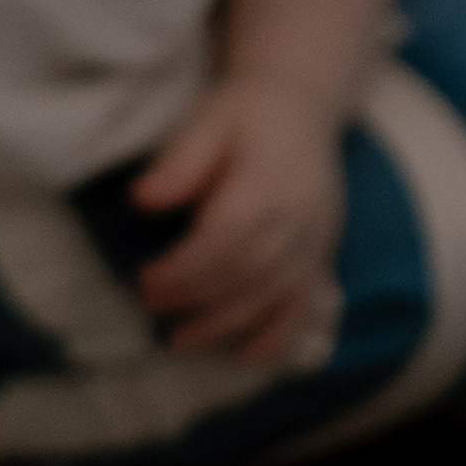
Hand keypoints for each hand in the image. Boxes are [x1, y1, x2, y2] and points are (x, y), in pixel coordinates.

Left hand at [129, 75, 345, 359]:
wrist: (303, 109)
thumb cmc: (245, 115)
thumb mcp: (207, 122)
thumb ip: (179, 163)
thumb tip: (143, 199)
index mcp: (270, 182)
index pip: (227, 238)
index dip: (185, 269)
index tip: (145, 280)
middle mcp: (300, 218)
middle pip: (248, 273)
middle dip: (196, 298)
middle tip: (149, 305)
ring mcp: (316, 241)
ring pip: (272, 296)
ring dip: (225, 325)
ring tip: (180, 340)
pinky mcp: (322, 256)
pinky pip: (304, 306)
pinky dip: (277, 336)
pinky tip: (244, 356)